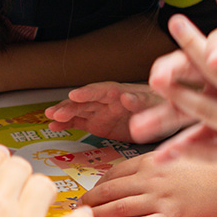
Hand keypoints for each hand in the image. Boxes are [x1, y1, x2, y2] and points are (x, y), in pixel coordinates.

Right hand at [45, 82, 187, 142]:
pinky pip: (79, 122)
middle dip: (71, 105)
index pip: (102, 90)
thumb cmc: (163, 105)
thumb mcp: (157, 104)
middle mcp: (108, 100)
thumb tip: (128, 97)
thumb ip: (141, 101)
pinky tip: (54, 126)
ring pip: (79, 110)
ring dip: (64, 112)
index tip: (75, 95)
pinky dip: (66, 124)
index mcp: (122, 92)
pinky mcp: (98, 123)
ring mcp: (101, 111)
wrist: (166, 117)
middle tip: (57, 111)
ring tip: (50, 116)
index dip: (88, 93)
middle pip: (86, 100)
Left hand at [81, 153, 216, 216]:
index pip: (115, 171)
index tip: (91, 189)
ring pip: (120, 207)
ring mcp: (161, 199)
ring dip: (99, 214)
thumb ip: (157, 162)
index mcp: (153, 161)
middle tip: (78, 206)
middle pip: (111, 190)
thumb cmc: (215, 164)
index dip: (99, 182)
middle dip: (91, 199)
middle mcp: (152, 179)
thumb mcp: (180, 154)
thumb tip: (139, 171)